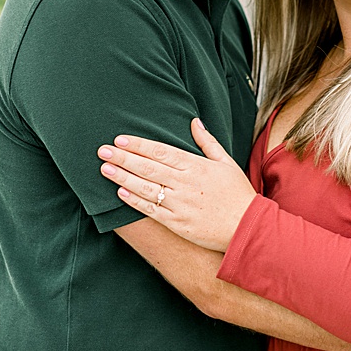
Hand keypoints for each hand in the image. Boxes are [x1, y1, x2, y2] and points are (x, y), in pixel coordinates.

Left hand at [98, 118, 256, 252]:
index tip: (119, 140)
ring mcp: (180, 204)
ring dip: (123, 178)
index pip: (161, 151)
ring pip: (146, 188)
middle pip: (148, 167)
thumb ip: (207, 142)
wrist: (249, 228)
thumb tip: (194, 122)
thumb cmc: (238, 194)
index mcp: (196, 166)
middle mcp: (185, 183)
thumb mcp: (226, 162)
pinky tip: (120, 193)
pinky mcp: (177, 223)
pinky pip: (152, 210)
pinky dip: (135, 202)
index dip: (138, 145)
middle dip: (123, 158)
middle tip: (102, 151)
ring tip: (105, 169)